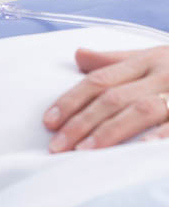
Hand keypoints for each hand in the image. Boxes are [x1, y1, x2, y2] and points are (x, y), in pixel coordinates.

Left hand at [43, 45, 168, 152]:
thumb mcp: (154, 58)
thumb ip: (115, 60)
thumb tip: (79, 55)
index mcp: (146, 61)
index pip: (99, 80)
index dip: (71, 101)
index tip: (48, 122)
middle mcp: (161, 75)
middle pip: (113, 98)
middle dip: (81, 122)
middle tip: (57, 146)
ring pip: (139, 110)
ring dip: (108, 131)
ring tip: (83, 151)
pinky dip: (156, 136)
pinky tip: (135, 149)